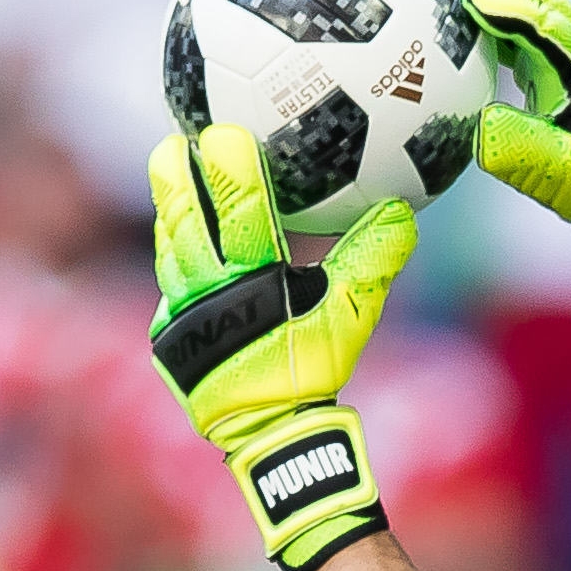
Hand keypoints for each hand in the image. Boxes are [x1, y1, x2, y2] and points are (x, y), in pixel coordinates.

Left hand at [147, 124, 414, 570]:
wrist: (274, 439)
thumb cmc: (315, 373)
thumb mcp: (350, 318)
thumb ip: (372, 262)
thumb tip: (402, 212)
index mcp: (253, 280)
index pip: (236, 208)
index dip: (227, 165)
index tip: (223, 131)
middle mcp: (207, 293)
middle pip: (184, 219)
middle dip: (175, 175)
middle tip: (174, 142)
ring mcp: (181, 317)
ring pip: (169, 250)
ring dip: (171, 213)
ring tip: (170, 180)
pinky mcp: (169, 340)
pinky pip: (168, 288)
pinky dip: (173, 260)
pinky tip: (176, 242)